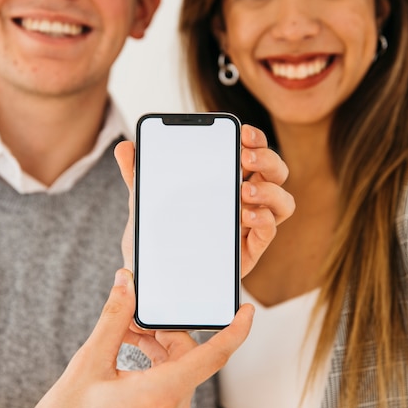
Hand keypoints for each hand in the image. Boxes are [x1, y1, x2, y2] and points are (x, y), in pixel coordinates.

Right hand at [30, 268, 253, 407]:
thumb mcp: (89, 363)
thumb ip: (113, 319)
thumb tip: (126, 283)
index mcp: (161, 392)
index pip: (213, 356)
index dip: (235, 331)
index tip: (247, 311)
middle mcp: (172, 407)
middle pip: (187, 354)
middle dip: (163, 330)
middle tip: (132, 318)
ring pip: (178, 367)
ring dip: (155, 346)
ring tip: (122, 335)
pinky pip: (169, 381)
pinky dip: (152, 363)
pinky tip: (126, 353)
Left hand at [114, 125, 294, 275]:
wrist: (156, 274)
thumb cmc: (160, 234)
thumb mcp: (146, 202)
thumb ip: (138, 176)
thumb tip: (124, 148)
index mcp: (227, 180)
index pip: (252, 151)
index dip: (255, 139)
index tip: (243, 133)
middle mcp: (246, 199)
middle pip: (275, 171)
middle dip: (267, 159)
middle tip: (244, 158)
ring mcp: (250, 224)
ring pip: (283, 201)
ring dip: (270, 191)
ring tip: (244, 192)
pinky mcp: (250, 250)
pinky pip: (271, 230)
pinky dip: (265, 219)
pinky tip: (246, 216)